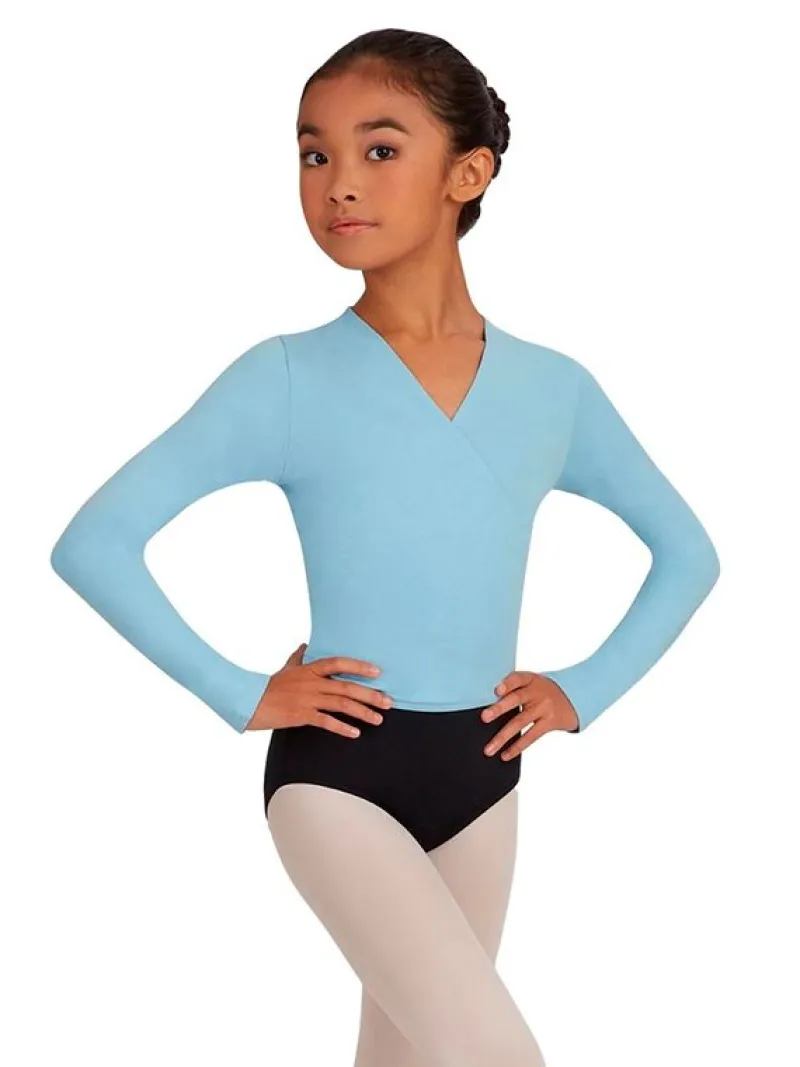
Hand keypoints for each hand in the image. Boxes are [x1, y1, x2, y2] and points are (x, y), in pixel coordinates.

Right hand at [245, 643, 390, 735]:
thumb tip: (305, 644)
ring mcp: (307, 699)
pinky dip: (342, 728)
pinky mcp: (301, 715)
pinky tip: (356, 733)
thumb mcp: (286, 668)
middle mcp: (311, 682)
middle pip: (346, 686)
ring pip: (341, 704)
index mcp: (309, 669)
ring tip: (379, 719)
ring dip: (362, 712)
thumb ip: (298, 657)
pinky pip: (326, 721)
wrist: (250, 702)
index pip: (338, 663)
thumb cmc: (269, 686)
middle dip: (370, 695)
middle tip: (389, 702)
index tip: (378, 672)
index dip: (359, 666)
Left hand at [480, 671, 579, 758]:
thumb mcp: (532, 683)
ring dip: (502, 737)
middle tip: (484, 717)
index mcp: (530, 679)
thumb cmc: (543, 690)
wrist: (574, 697)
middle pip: (516, 699)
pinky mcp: (549, 722)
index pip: (517, 678)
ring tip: (489, 748)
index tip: (496, 690)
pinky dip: (516, 747)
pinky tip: (505, 755)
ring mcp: (544, 708)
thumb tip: (488, 705)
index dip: (507, 683)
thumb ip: (514, 689)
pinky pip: (531, 736)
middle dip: (499, 708)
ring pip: (520, 722)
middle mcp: (537, 692)